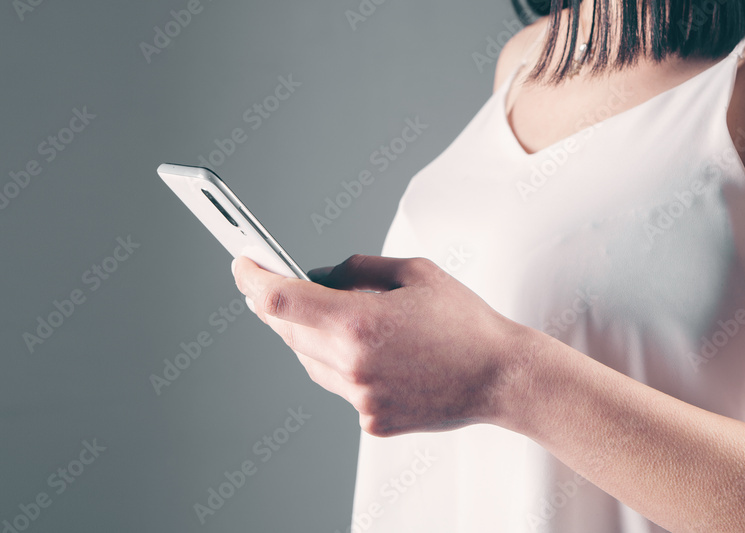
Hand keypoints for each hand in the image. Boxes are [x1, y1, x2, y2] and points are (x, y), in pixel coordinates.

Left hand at [231, 254, 534, 436]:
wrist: (502, 377)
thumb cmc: (465, 322)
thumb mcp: (413, 272)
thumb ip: (357, 268)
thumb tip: (318, 274)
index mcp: (358, 321)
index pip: (278, 298)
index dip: (250, 278)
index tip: (241, 263)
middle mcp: (351, 363)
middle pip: (287, 330)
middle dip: (275, 304)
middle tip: (271, 282)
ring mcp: (360, 397)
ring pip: (307, 361)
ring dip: (306, 336)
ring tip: (327, 316)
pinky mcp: (371, 419)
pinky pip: (336, 386)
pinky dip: (337, 365)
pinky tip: (362, 351)